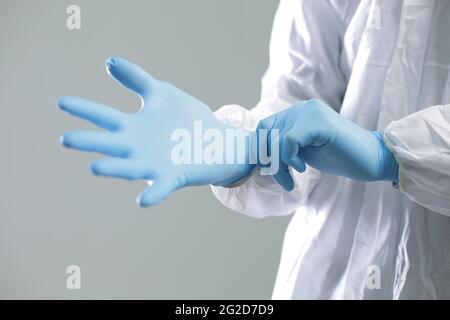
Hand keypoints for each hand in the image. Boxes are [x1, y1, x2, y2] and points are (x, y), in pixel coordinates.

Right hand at [59, 57, 253, 206]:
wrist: (219, 141)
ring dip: (114, 169)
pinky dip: (152, 194)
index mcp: (134, 127)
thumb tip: (109, 61)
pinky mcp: (174, 176)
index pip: (104, 117)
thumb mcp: (161, 94)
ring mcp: (155, 164)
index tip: (61, 102)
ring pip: (129, 168)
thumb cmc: (187, 119)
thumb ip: (137, 79)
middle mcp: (139, 148)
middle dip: (89, 143)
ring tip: (94, 167)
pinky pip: (160, 187)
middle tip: (66, 139)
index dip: (84, 109)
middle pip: (109, 144)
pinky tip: (142, 200)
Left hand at [257, 99, 398, 190]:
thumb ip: (284, 147)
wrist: (372, 159)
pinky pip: (289, 141)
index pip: (263, 127)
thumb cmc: (339, 156)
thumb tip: (258, 157)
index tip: (265, 171)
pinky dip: (290, 159)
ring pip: (276, 139)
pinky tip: (302, 168)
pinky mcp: (319, 123)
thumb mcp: (303, 150)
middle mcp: (302, 108)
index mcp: (297, 113)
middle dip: (267, 160)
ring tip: (290, 179)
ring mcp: (311, 112)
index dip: (259, 150)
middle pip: (266, 133)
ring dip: (278, 165)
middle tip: (280, 178)